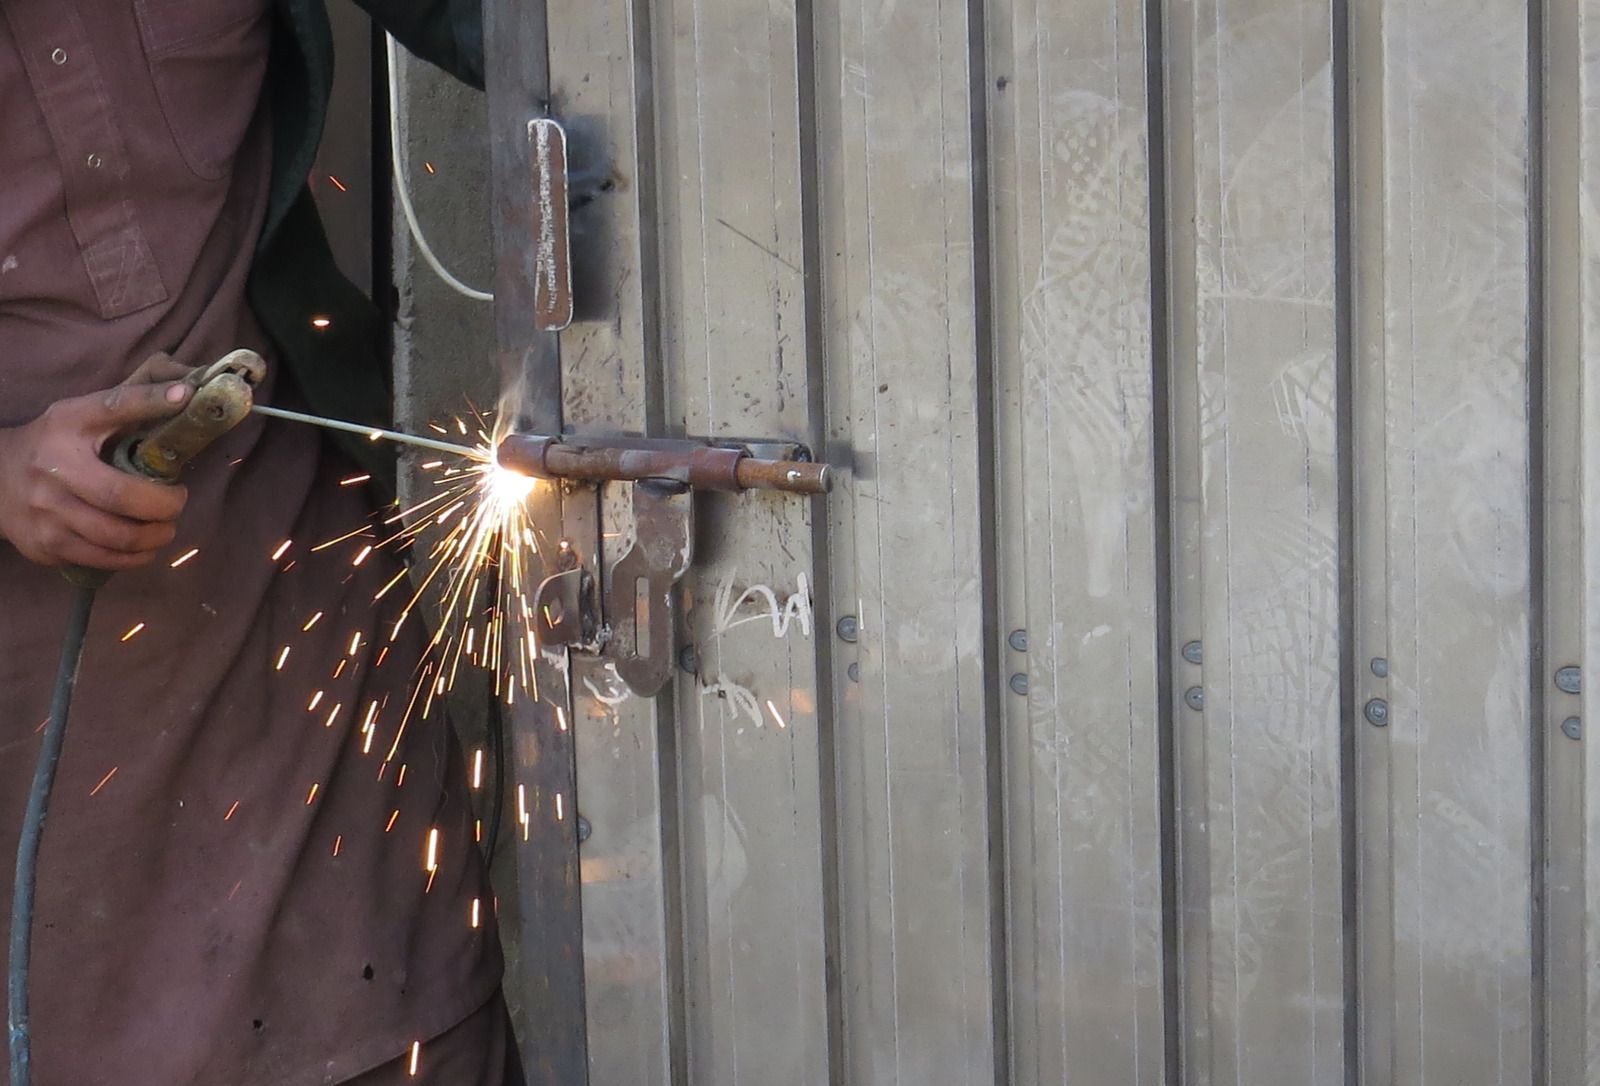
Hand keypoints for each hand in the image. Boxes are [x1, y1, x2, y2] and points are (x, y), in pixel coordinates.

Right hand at [0, 354, 195, 569]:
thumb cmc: (53, 445)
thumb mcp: (79, 418)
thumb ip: (126, 409)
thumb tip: (184, 394)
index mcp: (66, 428)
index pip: (112, 407)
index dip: (150, 402)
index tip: (185, 396)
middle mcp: (53, 470)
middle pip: (122, 496)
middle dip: (165, 505)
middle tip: (178, 502)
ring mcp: (46, 513)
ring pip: (118, 537)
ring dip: (156, 537)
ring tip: (165, 528)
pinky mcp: (45, 545)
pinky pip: (103, 559)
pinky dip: (134, 557)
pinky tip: (143, 547)